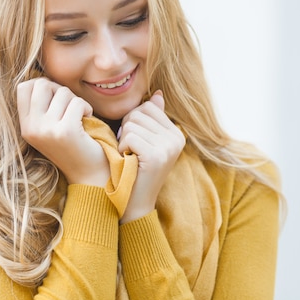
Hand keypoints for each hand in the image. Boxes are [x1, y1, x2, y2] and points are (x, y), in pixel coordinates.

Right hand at [17, 78, 108, 185]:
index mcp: (25, 126)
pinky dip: (87, 108)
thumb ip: (42, 106)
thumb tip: (43, 79)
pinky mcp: (65, 131)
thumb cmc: (73, 146)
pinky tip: (87, 120)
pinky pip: (77, 102)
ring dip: (76, 101)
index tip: (56, 99)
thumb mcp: (48, 127)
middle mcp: (31, 128)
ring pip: (63, 92)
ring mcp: (47, 130)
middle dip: (60, 90)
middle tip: (70, 106)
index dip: (42, 85)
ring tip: (79, 117)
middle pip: (41, 84)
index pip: (23, 87)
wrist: (89, 175)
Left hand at [117, 91, 185, 223]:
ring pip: (132, 123)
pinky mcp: (156, 156)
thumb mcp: (147, 142)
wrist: (134, 203)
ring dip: (123, 140)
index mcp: (177, 133)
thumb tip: (157, 95)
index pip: (148, 106)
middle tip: (130, 149)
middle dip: (127, 128)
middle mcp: (177, 138)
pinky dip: (122, 148)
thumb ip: (152, 119)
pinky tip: (128, 160)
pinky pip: (129, 136)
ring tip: (130, 156)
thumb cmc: (135, 170)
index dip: (133, 120)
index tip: (133, 140)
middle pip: (139, 113)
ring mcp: (168, 147)